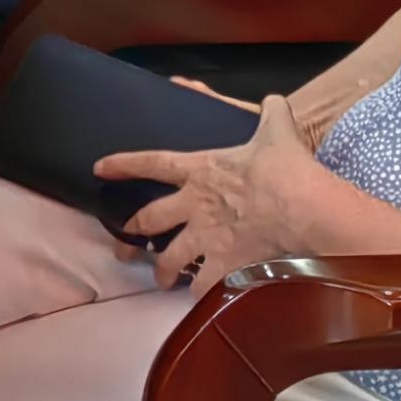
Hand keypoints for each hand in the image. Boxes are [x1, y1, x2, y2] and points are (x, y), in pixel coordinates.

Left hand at [101, 97, 330, 289]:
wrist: (300, 206)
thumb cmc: (285, 166)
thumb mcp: (277, 128)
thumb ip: (271, 112)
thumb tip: (275, 100)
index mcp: (200, 169)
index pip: (152, 163)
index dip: (124, 164)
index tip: (100, 169)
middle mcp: (194, 205)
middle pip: (149, 219)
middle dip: (133, 231)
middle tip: (124, 242)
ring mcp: (205, 237)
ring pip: (169, 259)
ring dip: (163, 272)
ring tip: (162, 281)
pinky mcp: (224, 265)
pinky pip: (202, 287)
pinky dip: (199, 294)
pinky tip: (198, 301)